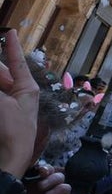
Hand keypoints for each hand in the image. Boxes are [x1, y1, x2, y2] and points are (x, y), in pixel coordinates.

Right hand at [0, 29, 39, 173]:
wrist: (9, 160)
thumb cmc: (12, 130)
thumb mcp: (2, 103)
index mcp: (27, 88)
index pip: (18, 62)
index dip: (13, 47)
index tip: (12, 32)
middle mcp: (18, 95)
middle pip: (2, 75)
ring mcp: (7, 106)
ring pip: (0, 85)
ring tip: (1, 92)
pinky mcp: (1, 115)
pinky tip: (0, 96)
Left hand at [10, 168, 70, 193]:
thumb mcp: (10, 191)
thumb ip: (17, 177)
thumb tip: (23, 162)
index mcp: (26, 181)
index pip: (38, 167)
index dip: (40, 164)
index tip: (37, 167)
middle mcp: (39, 186)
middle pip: (51, 169)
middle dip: (48, 169)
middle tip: (41, 174)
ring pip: (60, 177)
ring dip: (54, 178)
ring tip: (43, 187)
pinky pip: (66, 190)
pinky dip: (61, 189)